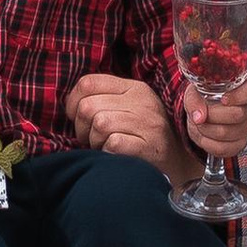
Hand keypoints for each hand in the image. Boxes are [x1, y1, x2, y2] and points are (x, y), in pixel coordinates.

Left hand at [65, 72, 194, 188]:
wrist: (176, 163)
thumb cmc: (142, 136)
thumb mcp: (128, 108)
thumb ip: (103, 99)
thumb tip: (71, 105)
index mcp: (134, 87)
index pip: (88, 83)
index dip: (73, 102)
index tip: (76, 117)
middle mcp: (142, 101)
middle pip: (88, 106)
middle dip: (81, 127)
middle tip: (91, 139)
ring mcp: (147, 123)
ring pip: (99, 124)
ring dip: (95, 142)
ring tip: (105, 147)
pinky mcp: (148, 146)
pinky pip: (112, 143)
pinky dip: (107, 152)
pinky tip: (116, 155)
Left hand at [183, 78, 246, 162]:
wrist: (200, 116)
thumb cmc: (202, 99)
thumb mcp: (195, 92)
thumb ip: (194, 99)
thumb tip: (199, 116)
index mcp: (244, 90)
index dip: (239, 96)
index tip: (223, 99)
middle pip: (237, 114)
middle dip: (212, 115)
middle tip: (201, 113)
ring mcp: (245, 129)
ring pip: (225, 133)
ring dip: (205, 129)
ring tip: (201, 123)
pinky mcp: (238, 145)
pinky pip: (221, 148)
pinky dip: (206, 142)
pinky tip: (204, 134)